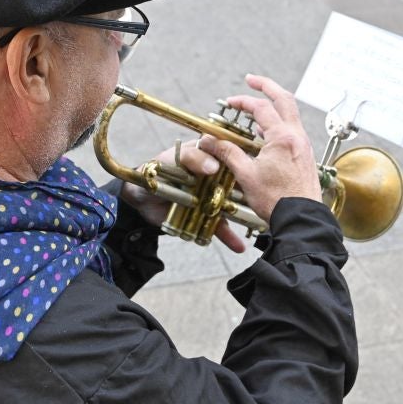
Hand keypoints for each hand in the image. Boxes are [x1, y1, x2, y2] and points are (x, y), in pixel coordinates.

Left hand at [121, 140, 247, 252]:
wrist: (141, 197)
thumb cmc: (158, 169)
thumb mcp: (174, 157)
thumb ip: (192, 157)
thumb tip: (214, 166)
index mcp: (211, 157)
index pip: (234, 159)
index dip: (245, 164)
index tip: (257, 171)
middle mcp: (216, 177)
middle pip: (238, 186)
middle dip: (249, 194)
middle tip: (261, 200)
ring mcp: (212, 198)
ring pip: (231, 208)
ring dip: (243, 217)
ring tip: (256, 224)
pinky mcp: (205, 216)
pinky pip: (219, 227)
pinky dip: (228, 237)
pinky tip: (238, 246)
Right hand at [198, 74, 322, 224]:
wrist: (301, 220)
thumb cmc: (276, 200)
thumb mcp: (246, 175)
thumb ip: (228, 153)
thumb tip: (210, 140)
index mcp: (282, 137)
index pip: (261, 108)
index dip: (243, 102)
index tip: (230, 103)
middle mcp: (297, 137)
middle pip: (284, 99)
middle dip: (267, 86)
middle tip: (252, 80)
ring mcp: (304, 145)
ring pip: (291, 113)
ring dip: (274, 105)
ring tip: (258, 106)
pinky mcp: (305, 156)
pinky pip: (293, 129)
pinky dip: (280, 122)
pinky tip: (267, 133)